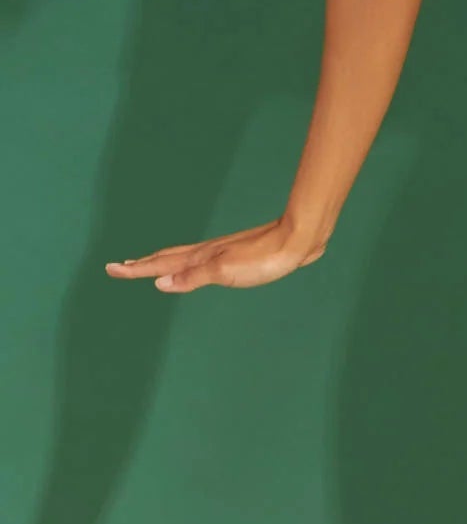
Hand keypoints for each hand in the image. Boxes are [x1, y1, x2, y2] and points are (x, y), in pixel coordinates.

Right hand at [104, 215, 324, 292]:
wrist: (298, 240)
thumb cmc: (264, 258)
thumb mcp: (225, 271)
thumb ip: (193, 276)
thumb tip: (159, 282)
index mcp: (202, 257)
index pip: (161, 264)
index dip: (136, 269)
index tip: (111, 268)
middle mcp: (209, 253)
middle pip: (169, 258)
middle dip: (144, 264)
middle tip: (121, 266)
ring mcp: (223, 253)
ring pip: (186, 258)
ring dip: (165, 262)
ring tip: (151, 265)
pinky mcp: (239, 256)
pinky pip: (203, 261)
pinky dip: (189, 264)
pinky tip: (197, 267)